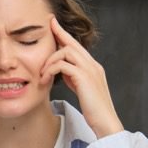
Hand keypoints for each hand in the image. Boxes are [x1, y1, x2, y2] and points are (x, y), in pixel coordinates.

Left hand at [40, 16, 123, 137]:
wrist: (106, 122)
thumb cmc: (94, 110)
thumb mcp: (82, 89)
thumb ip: (74, 78)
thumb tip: (62, 71)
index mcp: (93, 67)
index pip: (77, 46)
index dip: (65, 34)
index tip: (53, 24)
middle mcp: (93, 65)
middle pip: (72, 43)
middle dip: (58, 34)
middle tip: (47, 26)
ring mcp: (90, 70)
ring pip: (66, 52)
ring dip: (50, 61)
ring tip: (41, 74)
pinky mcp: (84, 78)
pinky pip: (63, 65)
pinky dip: (51, 70)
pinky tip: (44, 80)